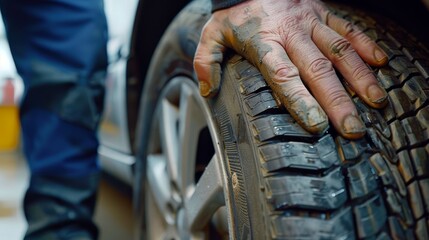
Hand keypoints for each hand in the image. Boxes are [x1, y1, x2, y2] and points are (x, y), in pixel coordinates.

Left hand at [194, 0, 387, 138]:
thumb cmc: (234, 12)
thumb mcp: (212, 33)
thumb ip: (207, 60)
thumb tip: (208, 89)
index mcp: (265, 42)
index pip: (284, 76)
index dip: (301, 101)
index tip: (317, 125)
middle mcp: (291, 33)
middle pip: (317, 70)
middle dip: (337, 101)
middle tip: (352, 128)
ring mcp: (310, 21)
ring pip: (339, 51)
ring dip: (359, 77)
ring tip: (375, 102)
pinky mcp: (323, 12)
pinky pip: (348, 28)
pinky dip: (366, 45)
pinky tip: (380, 63)